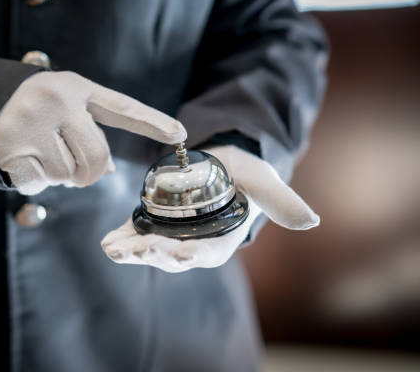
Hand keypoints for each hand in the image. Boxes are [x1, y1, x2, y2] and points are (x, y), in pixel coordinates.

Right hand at [0, 71, 185, 193]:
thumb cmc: (34, 113)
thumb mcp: (63, 108)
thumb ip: (90, 132)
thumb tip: (108, 168)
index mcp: (76, 88)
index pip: (123, 108)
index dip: (153, 122)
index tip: (180, 134)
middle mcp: (57, 100)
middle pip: (97, 159)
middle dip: (88, 173)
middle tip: (71, 165)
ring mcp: (32, 123)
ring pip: (69, 176)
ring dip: (59, 176)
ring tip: (39, 153)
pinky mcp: (12, 148)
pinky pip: (41, 184)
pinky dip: (35, 181)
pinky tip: (23, 161)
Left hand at [101, 145, 319, 272]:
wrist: (221, 165)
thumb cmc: (246, 176)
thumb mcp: (264, 180)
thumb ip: (281, 199)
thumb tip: (312, 221)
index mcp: (222, 241)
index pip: (207, 254)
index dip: (193, 256)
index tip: (178, 255)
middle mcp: (195, 245)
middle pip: (172, 255)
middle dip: (152, 254)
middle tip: (133, 250)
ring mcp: (171, 237)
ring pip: (150, 249)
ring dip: (131, 251)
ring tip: (112, 249)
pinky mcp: (154, 225)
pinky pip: (137, 234)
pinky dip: (122, 238)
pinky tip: (107, 242)